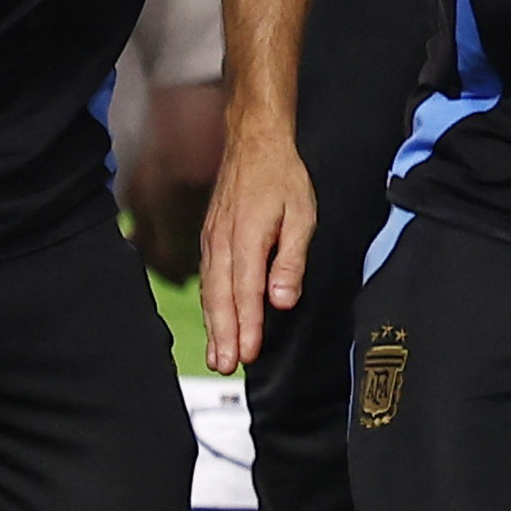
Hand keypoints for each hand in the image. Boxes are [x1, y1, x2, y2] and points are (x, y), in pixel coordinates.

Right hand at [194, 119, 310, 370]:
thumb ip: (291, 259)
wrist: (254, 144)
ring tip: (218, 356)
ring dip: (214, 326)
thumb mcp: (301, 215)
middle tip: (225, 366)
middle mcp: (223, 243)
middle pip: (221, 299)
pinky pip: (209, 279)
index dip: (247, 326)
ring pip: (211, 292)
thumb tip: (283, 299)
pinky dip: (211, 305)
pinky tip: (217, 322)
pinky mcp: (210, 239)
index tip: (248, 353)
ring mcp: (212, 241)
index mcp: (246, 238)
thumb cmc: (282, 177)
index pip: (246, 292)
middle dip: (224, 335)